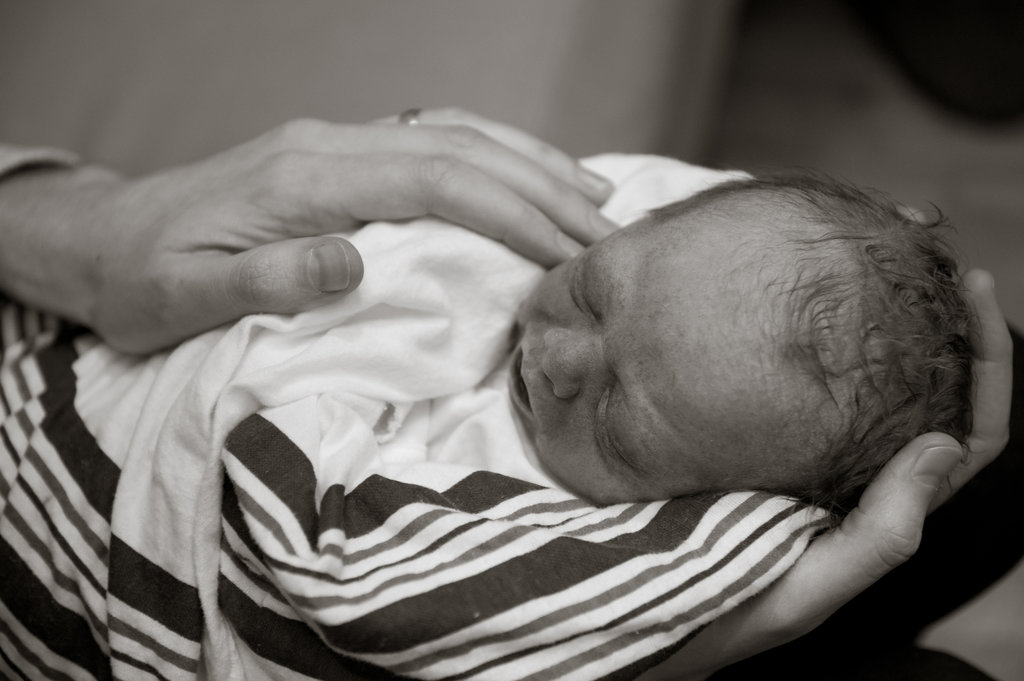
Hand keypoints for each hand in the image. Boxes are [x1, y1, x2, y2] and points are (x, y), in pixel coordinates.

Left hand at [0, 109, 614, 352]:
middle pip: (461, 148)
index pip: (435, 181)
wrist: (105, 243)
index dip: (512, 213)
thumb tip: (357, 261)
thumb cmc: (145, 283)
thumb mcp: (185, 299)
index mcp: (304, 179)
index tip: (571, 254)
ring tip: (595, 196)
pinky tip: (524, 174)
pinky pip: (432, 140)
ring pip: (454, 133)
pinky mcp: (339, 157)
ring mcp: (336, 144)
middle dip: (543, 188)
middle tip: (611, 231)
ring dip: (529, 162)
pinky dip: (490, 155)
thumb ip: (267, 280)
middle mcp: (329, 146)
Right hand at [639, 270, 1012, 680]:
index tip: (972, 292)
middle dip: (951, 328)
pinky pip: (814, 386)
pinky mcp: (766, 439)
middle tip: (942, 263)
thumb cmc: (724, 620)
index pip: (965, 436)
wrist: (644, 616)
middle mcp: (857, 474)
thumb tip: (944, 448)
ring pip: (878, 386)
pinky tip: (810, 306)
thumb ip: (877, 539)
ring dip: (894, 329)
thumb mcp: (805, 592)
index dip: (984, 367)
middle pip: (933, 396)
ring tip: (891, 268)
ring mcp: (813, 452)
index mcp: (881, 509)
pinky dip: (826, 344)